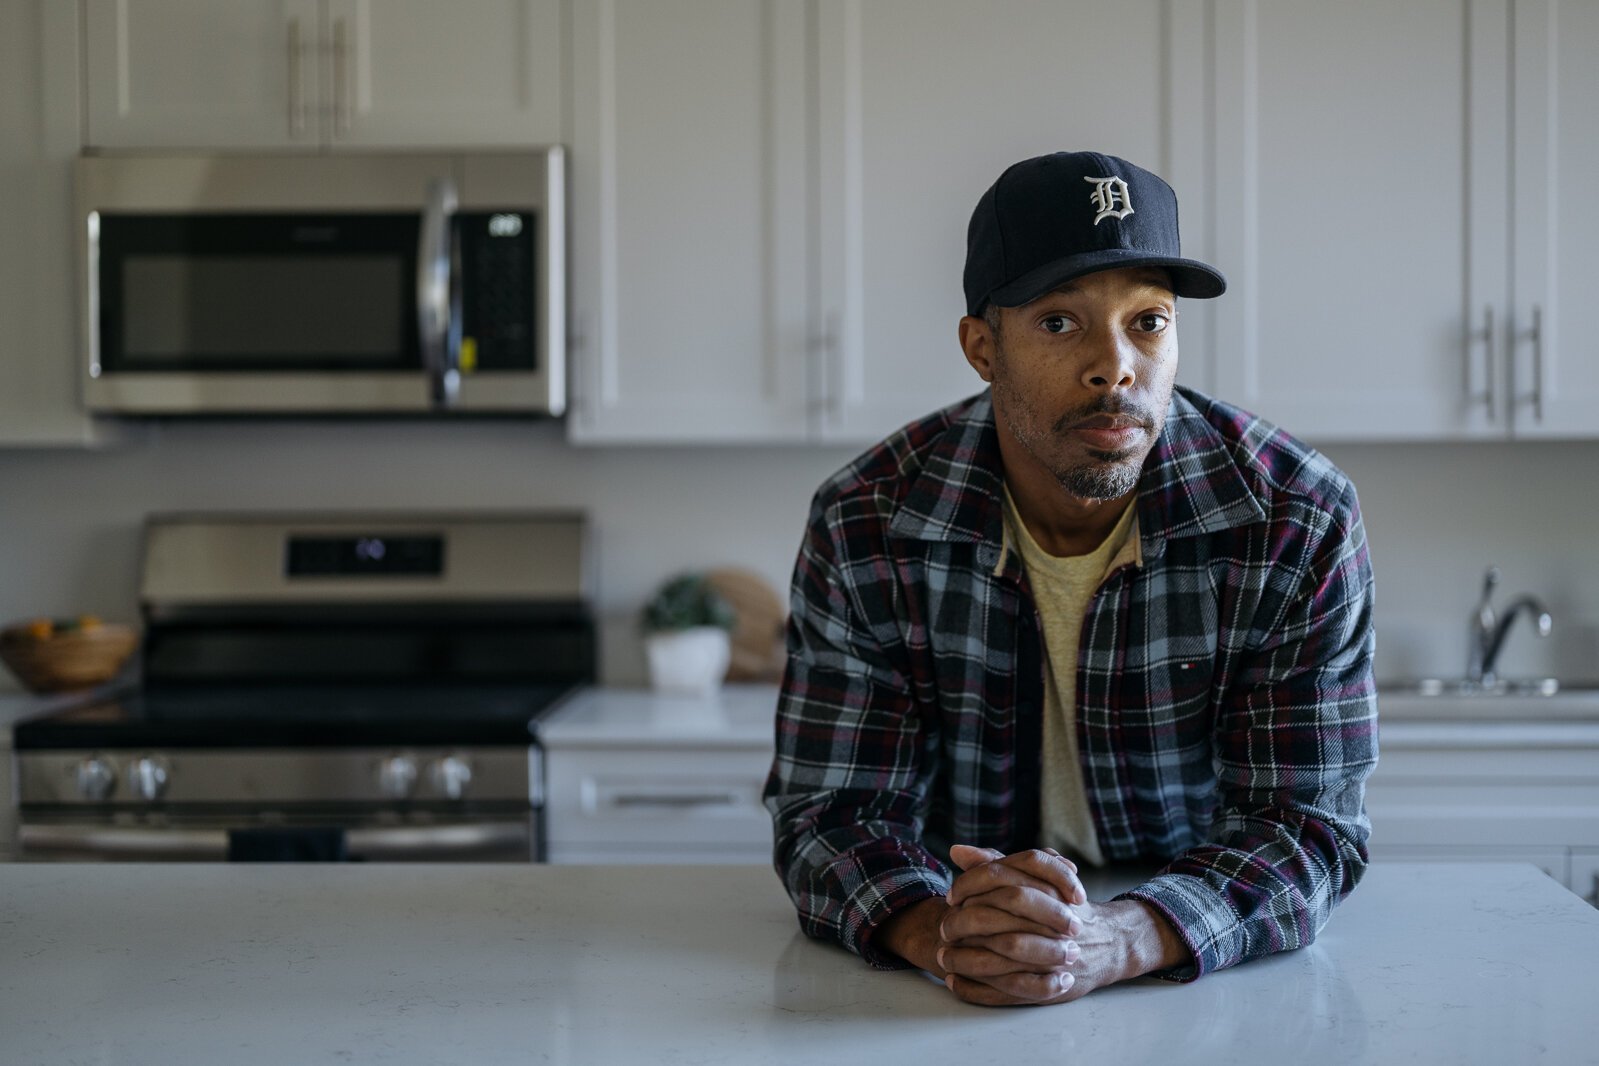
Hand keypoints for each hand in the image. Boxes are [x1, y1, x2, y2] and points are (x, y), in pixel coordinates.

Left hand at [937, 845, 1187, 1005]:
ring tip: (943, 957)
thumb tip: (956, 850)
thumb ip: (996, 864)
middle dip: (963, 924)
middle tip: (944, 927)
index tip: (951, 895)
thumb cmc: (1063, 907)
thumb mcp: (1035, 879)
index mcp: (1047, 889)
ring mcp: (1051, 957)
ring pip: (1001, 959)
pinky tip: (954, 981)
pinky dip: (976, 989)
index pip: (1001, 879)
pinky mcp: (1049, 986)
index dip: (969, 886)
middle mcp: (1051, 923)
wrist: (1109, 943)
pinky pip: (1006, 992)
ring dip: (965, 960)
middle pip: (998, 919)